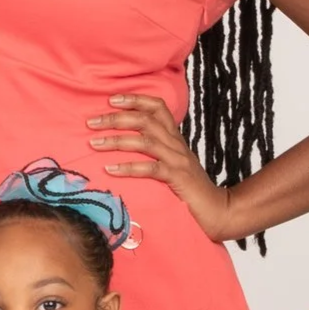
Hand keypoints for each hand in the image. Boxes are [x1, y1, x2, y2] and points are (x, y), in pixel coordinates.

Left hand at [87, 94, 236, 241]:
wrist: (217, 210)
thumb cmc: (190, 189)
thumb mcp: (173, 163)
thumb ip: (156, 151)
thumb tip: (126, 144)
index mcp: (174, 138)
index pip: (158, 107)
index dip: (135, 100)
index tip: (111, 100)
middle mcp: (176, 144)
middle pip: (145, 121)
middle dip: (116, 119)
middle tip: (91, 123)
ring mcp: (178, 161)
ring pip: (145, 141)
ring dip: (116, 140)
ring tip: (94, 143)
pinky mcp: (177, 179)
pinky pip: (150, 169)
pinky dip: (128, 167)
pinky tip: (110, 170)